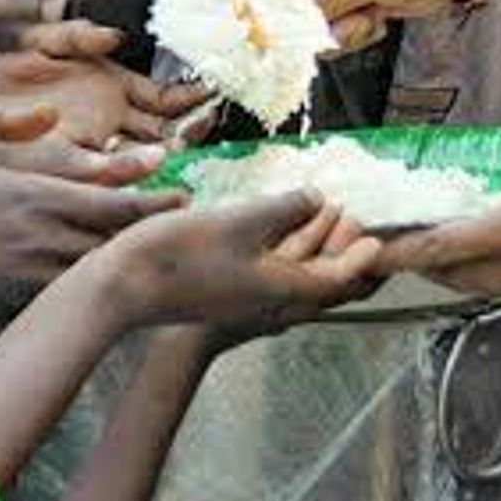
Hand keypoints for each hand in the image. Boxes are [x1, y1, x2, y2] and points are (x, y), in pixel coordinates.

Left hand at [0, 51, 209, 148]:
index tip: (212, 97)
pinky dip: (122, 168)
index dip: (189, 100)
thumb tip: (115, 37)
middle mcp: (107, 116)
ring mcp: (90, 139)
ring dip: (163, 151)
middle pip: (161, 129)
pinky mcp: (64, 156)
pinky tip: (143, 166)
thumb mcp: (38, 37)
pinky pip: (100, 166)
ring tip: (185, 149)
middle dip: (188, 131)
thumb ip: (76, 35)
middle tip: (209, 129)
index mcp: (110, 84)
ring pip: (138, 151)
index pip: (162, 98)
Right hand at [0, 143, 184, 321]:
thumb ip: (45, 150)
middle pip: (121, 239)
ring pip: (102, 269)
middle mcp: (50, 238)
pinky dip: (94, 283)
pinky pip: (72, 294)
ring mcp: (38, 276)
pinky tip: (105, 275)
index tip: (183, 194)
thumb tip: (89, 131)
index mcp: (45, 196)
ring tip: (149, 242)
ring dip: (128, 256)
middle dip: (154, 229)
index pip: (120, 201)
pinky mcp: (24, 304)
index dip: (157, 201)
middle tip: (178, 218)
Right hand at [94, 193, 380, 327]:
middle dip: (340, 249)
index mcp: (282, 290)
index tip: (376, 237)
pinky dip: (283, 247)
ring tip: (321, 211)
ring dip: (310, 243)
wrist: (124, 285)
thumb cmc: (182, 254)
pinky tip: (274, 223)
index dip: (360, 257)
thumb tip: (316, 198)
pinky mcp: (226, 291)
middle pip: (319, 279)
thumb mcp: (242, 221)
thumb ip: (285, 207)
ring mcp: (246, 299)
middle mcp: (270, 302)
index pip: (338, 278)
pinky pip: (269, 272)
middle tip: (354, 221)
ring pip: (293, 273)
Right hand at [255, 0, 500, 49]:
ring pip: (300, 26)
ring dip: (339, 30)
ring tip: (372, 9)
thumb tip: (272, 20)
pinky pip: (323, 29)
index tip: (287, 39)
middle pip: (275, 8)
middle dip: (315, 24)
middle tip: (356, 13)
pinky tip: (375, 12)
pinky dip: (350, 31)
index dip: (264, 14)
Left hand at [375, 139, 500, 309]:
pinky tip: (500, 254)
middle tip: (400, 251)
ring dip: (460, 272)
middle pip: (459, 277)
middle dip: (425, 266)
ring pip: (489, 287)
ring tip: (441, 252)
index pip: (445, 247)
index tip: (373, 254)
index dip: (403, 254)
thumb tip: (496, 205)